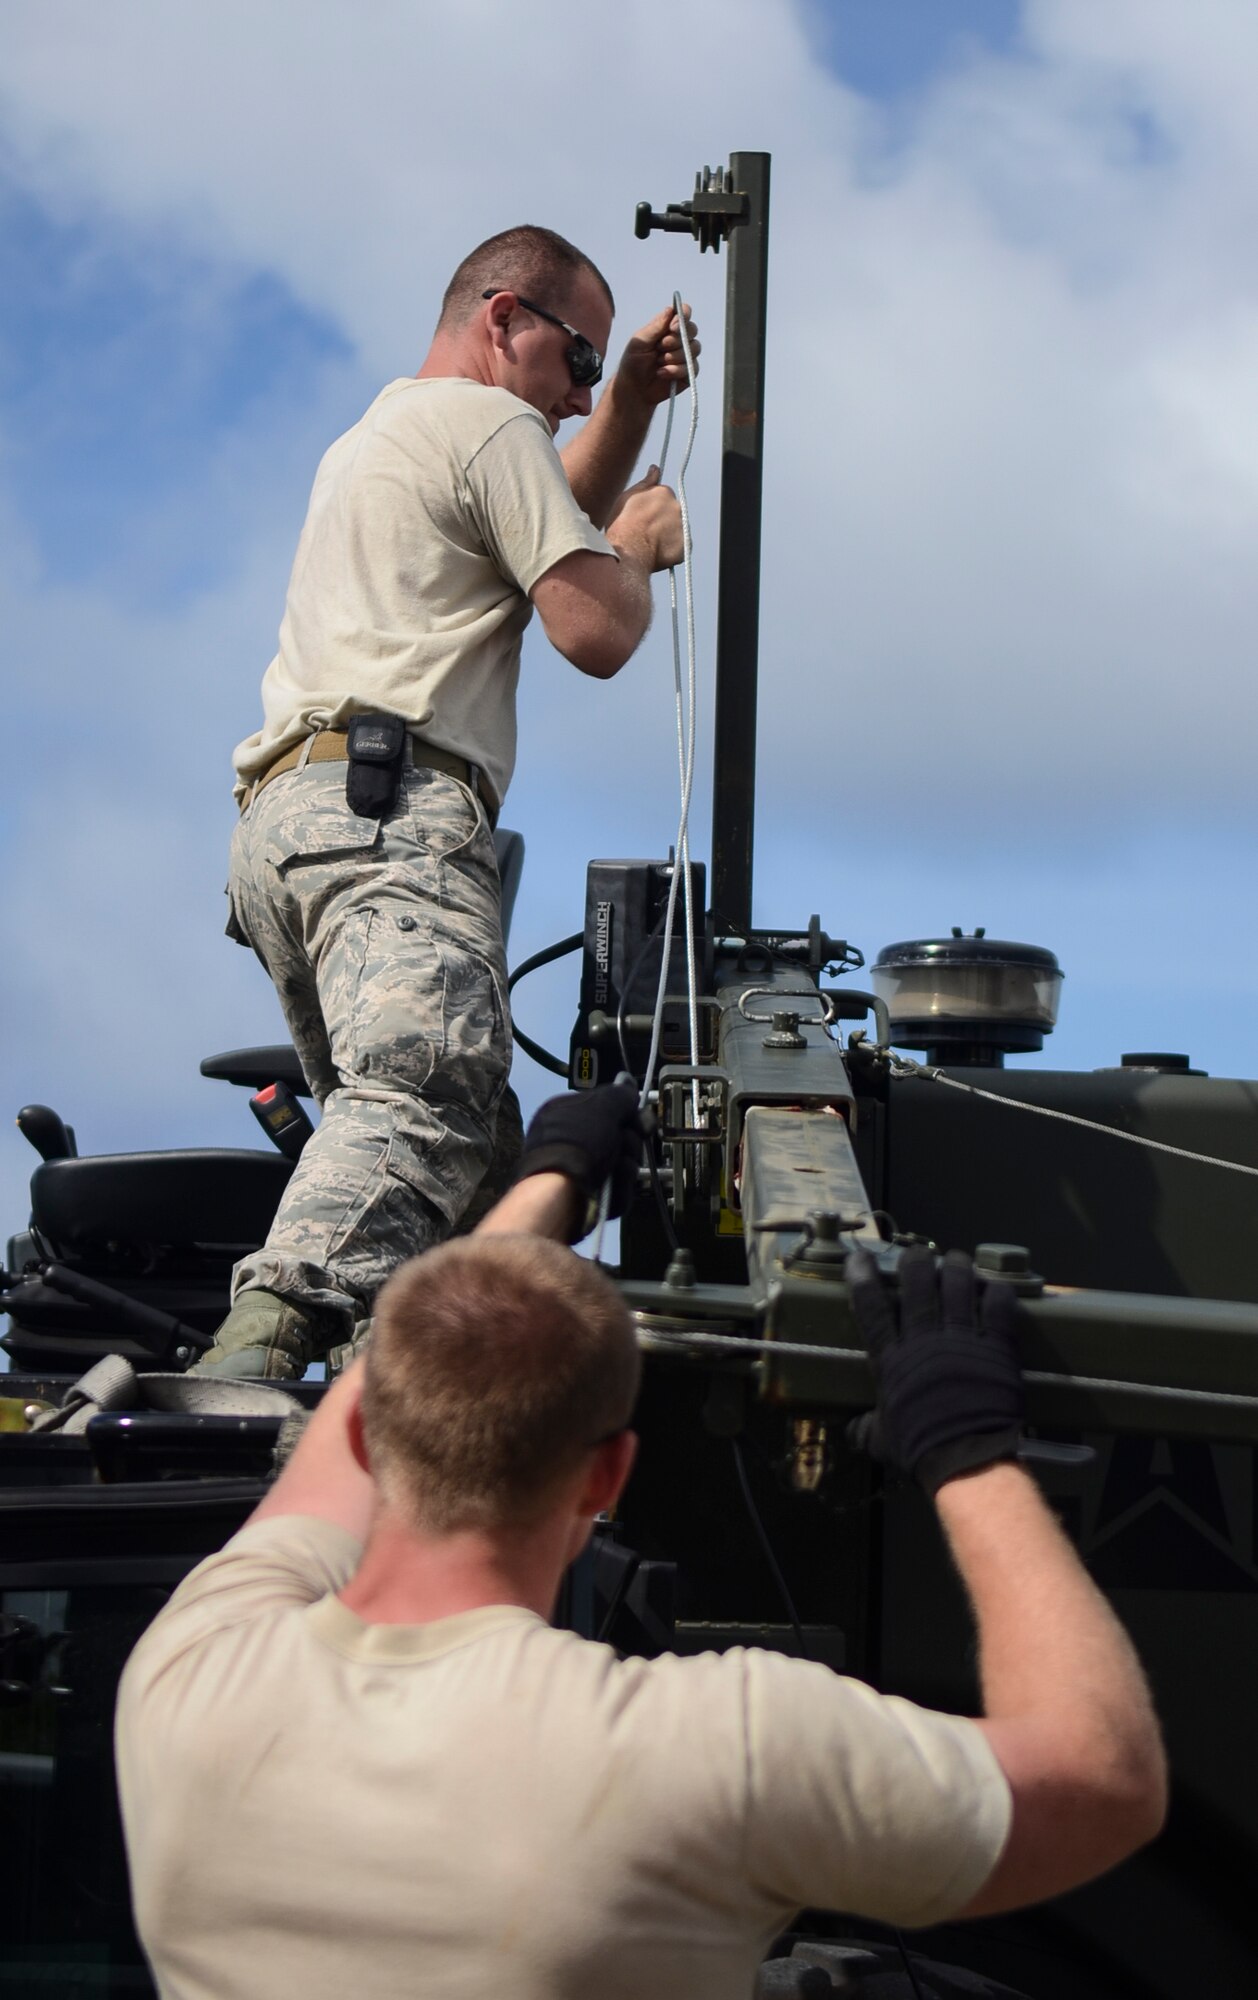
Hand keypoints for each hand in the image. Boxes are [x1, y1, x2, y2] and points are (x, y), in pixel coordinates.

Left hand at [513, 1083, 643, 1235]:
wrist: (562, 1195)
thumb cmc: (577, 1143)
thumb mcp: (602, 1107)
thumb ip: (619, 1094)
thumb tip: (627, 1082)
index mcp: (567, 1114)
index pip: (608, 1108)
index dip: (628, 1112)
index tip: (639, 1117)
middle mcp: (572, 1141)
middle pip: (620, 1136)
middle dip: (630, 1141)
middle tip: (623, 1143)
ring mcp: (581, 1171)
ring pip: (623, 1163)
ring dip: (627, 1164)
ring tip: (615, 1167)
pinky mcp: (590, 1197)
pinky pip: (619, 1187)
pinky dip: (620, 1186)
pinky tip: (612, 1185)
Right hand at [605, 466, 683, 571]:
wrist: (628, 552)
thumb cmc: (623, 524)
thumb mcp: (628, 497)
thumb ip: (646, 482)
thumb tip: (655, 468)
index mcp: (664, 492)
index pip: (662, 497)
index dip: (651, 508)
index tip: (641, 516)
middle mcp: (677, 507)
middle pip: (671, 513)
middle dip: (661, 520)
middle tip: (644, 531)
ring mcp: (682, 527)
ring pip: (676, 530)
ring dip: (666, 535)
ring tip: (649, 543)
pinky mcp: (685, 546)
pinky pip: (679, 547)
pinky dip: (670, 550)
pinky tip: (656, 552)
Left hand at [614, 304, 699, 407]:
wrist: (634, 388)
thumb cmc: (634, 362)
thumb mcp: (640, 341)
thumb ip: (655, 326)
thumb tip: (670, 310)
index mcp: (668, 327)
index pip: (684, 312)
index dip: (683, 317)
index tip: (672, 327)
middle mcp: (680, 339)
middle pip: (692, 330)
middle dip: (675, 340)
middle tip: (660, 347)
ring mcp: (686, 355)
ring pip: (693, 349)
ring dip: (673, 356)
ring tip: (658, 363)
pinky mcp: (689, 372)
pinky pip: (691, 367)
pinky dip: (675, 370)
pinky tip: (662, 373)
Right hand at [846, 1246, 1022, 1495]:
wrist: (967, 1459)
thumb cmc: (920, 1448)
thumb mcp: (881, 1439)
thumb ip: (866, 1427)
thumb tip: (852, 1428)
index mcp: (891, 1358)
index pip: (871, 1307)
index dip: (863, 1278)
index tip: (859, 1258)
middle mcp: (923, 1339)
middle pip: (918, 1283)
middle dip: (916, 1262)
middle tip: (918, 1257)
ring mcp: (961, 1338)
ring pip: (957, 1284)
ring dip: (956, 1267)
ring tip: (956, 1261)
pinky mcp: (995, 1345)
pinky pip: (998, 1306)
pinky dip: (997, 1291)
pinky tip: (995, 1286)